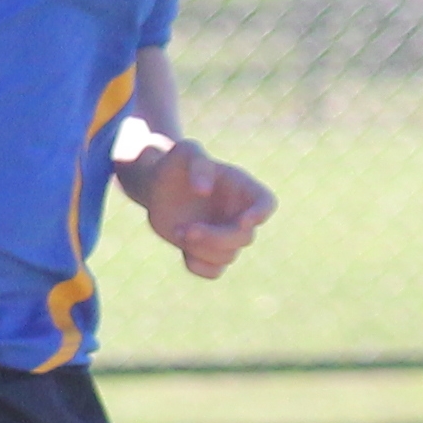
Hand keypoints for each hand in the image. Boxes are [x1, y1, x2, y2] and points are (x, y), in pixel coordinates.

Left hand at [125, 138, 275, 278]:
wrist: (156, 184)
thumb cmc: (176, 163)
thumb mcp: (185, 151)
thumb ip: (198, 163)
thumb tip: (204, 191)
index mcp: (243, 189)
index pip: (267, 203)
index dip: (261, 214)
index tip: (243, 221)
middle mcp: (238, 214)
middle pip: (244, 238)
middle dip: (216, 237)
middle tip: (187, 230)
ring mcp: (223, 234)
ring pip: (228, 256)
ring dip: (202, 249)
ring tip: (178, 230)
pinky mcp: (205, 250)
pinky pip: (213, 271)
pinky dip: (201, 268)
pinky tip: (184, 253)